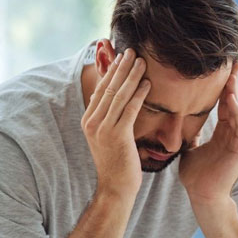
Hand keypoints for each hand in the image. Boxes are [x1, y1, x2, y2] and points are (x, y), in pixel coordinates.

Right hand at [81, 49, 150, 198]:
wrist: (116, 186)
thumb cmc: (117, 160)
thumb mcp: (108, 135)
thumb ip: (108, 115)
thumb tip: (108, 96)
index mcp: (88, 120)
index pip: (101, 89)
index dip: (111, 71)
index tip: (122, 56)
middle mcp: (92, 122)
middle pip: (109, 88)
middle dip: (121, 67)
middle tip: (133, 51)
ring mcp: (103, 128)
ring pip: (119, 95)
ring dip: (132, 76)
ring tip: (142, 62)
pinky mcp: (117, 135)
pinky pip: (130, 109)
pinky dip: (139, 94)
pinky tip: (148, 83)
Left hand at [180, 62, 237, 205]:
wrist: (203, 196)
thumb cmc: (196, 176)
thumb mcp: (189, 149)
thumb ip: (188, 134)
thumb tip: (176, 122)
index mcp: (222, 131)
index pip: (222, 103)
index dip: (221, 85)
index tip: (219, 68)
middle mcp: (232, 132)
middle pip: (233, 101)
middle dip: (233, 82)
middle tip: (233, 61)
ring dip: (235, 92)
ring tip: (232, 75)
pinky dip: (237, 112)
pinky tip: (232, 99)